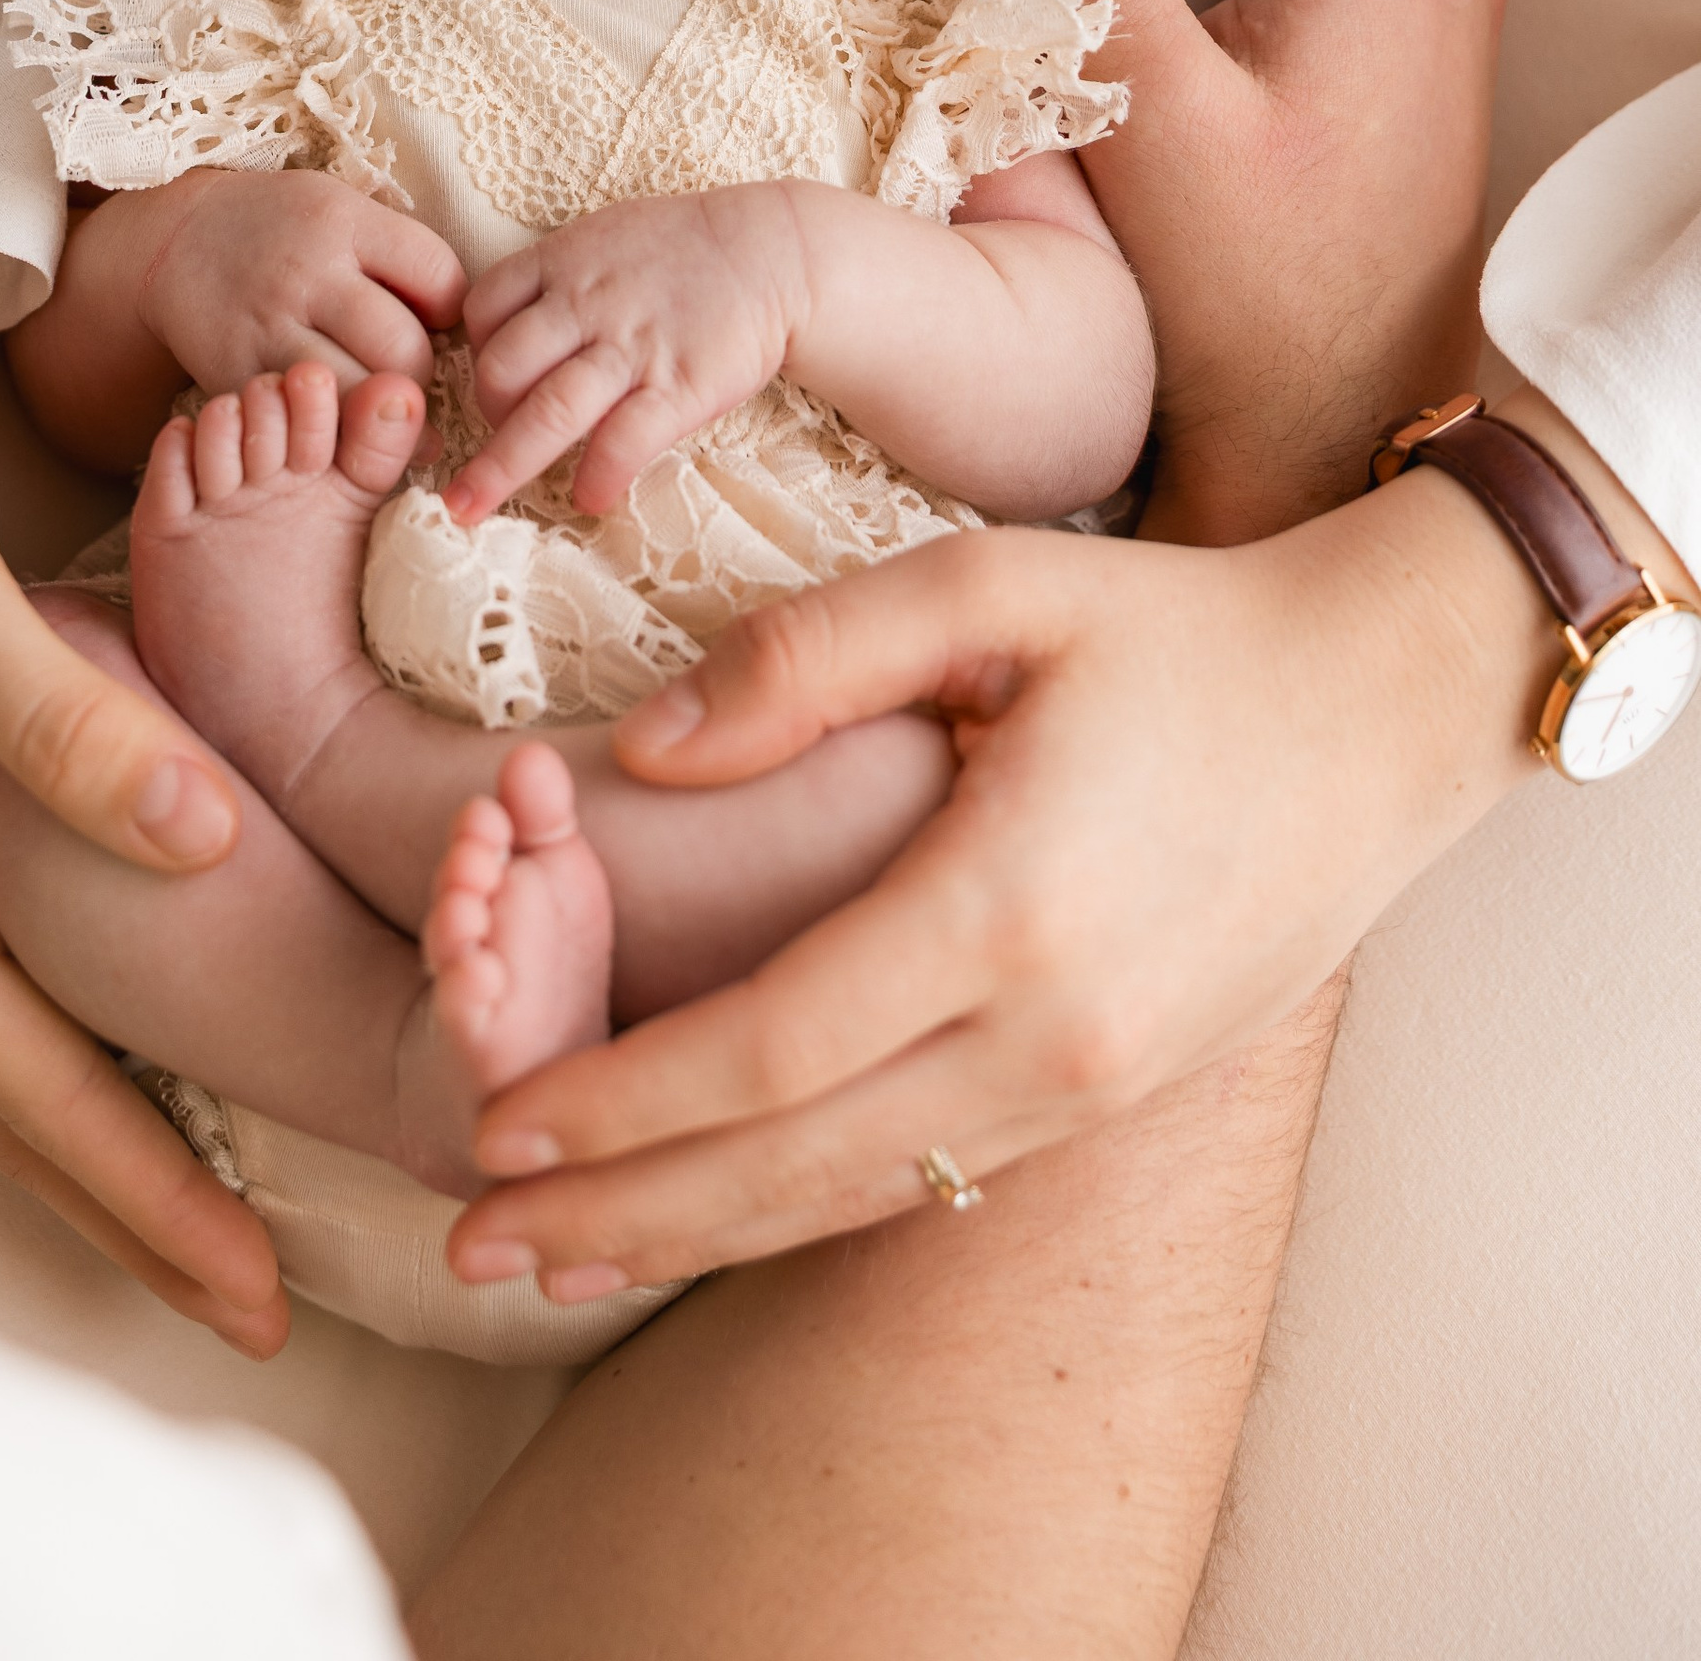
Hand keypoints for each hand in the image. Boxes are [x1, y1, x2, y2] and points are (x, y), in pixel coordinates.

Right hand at [0, 217, 291, 1356]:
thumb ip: (68, 724)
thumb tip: (204, 843)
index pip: (30, 1092)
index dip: (144, 1198)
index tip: (250, 1289)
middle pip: (17, 1112)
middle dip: (134, 1221)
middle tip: (259, 1314)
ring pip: (13, 1057)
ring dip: (112, 1148)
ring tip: (219, 1231)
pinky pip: (13, 980)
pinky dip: (87, 1049)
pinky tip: (155, 1067)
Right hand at [130, 163, 466, 394]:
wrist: (177, 242)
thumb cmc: (282, 227)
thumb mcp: (342, 207)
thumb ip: (401, 255)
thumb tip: (462, 330)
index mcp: (342, 221)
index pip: (438, 276)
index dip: (450, 306)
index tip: (433, 313)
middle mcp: (305, 273)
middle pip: (403, 352)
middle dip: (419, 374)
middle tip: (404, 371)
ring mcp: (267, 328)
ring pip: (357, 397)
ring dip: (378, 412)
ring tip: (372, 400)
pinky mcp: (235, 375)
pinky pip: (302, 425)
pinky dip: (330, 436)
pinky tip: (336, 425)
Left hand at [450, 478, 1548, 1293]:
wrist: (1378, 713)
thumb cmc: (1174, 633)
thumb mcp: (990, 586)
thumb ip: (807, 655)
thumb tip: (644, 748)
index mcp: (1003, 905)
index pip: (771, 1047)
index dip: (624, 1100)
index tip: (498, 1123)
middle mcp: (1049, 1033)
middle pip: (793, 1162)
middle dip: (620, 1210)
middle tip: (469, 1240)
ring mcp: (1090, 1086)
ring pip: (855, 1196)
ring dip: (696, 1237)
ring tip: (552, 1261)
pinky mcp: (1111, 1096)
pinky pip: (927, 1177)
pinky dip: (801, 1210)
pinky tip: (713, 1216)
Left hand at [452, 189, 801, 520]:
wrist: (778, 251)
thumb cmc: (689, 246)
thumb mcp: (608, 234)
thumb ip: (559, 276)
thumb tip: (517, 321)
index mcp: (564, 262)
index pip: (483, 309)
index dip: (476, 351)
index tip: (495, 378)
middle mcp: (586, 306)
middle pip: (500, 369)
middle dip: (482, 418)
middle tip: (486, 450)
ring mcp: (630, 348)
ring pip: (546, 412)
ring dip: (501, 468)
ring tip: (470, 509)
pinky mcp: (678, 387)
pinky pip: (621, 441)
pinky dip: (597, 476)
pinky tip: (589, 498)